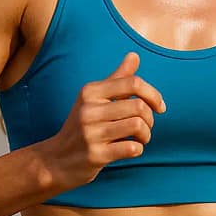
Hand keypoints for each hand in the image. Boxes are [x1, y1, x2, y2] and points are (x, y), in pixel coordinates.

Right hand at [42, 51, 166, 193]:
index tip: (159, 107)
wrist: (56, 160)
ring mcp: (91, 133)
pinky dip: (138, 149)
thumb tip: (134, 55)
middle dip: (150, 118)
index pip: (133, 83)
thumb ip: (117, 78)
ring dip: (146, 135)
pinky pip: (132, 148)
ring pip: (137, 126)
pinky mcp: (96, 155)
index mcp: (90, 92)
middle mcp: (89, 110)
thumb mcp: (94, 99)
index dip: (154, 94)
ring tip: (140, 139)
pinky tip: (130, 149)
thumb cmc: (81, 126)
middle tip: (145, 127)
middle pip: (139, 106)